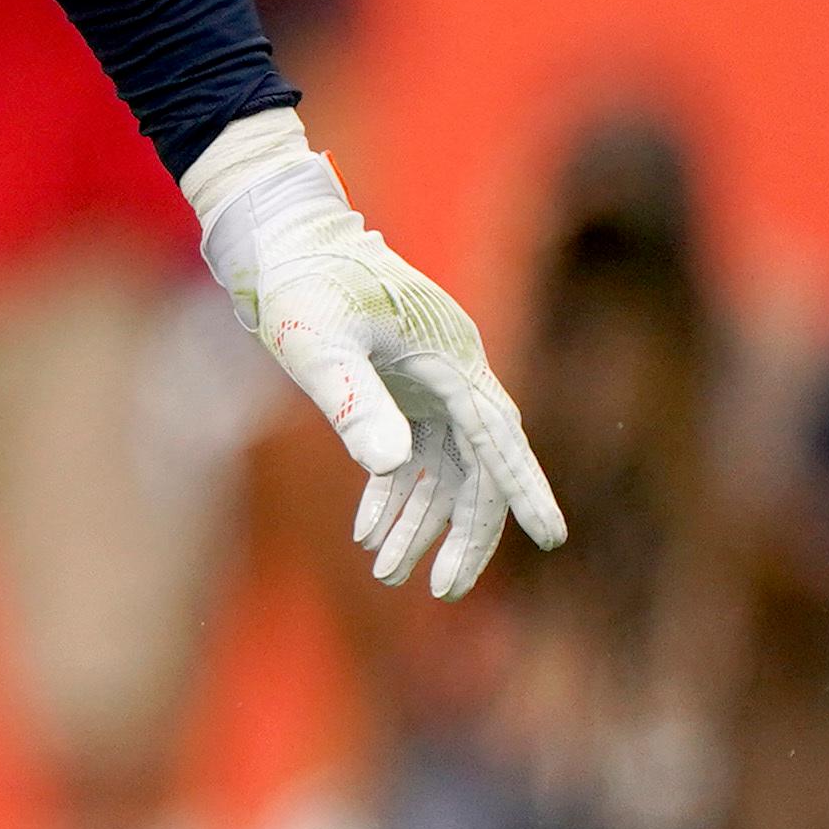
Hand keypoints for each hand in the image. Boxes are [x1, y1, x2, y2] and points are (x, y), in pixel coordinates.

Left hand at [186, 109, 566, 597]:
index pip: (498, 435)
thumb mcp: (317, 343)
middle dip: (464, 532)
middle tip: (443, 591)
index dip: (524, 488)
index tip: (551, 538)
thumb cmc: (298, 282)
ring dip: (420, 520)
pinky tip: (365, 531)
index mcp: (451, 357)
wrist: (277, 236)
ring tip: (384, 572)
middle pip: (478, 465)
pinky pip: (411, 453)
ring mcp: (428, 380)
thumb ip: (353, 400)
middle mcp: (452, 371)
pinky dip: (392, 492)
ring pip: (444, 467)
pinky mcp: (401, 386)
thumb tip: (394, 465)